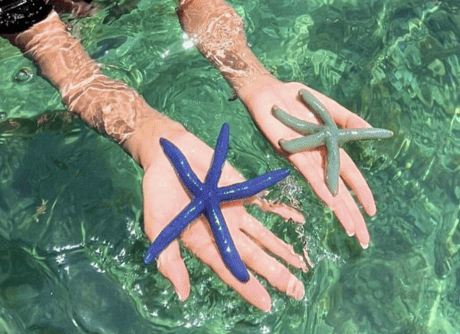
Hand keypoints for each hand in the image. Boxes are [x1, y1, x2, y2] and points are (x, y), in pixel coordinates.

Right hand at [140, 128, 306, 310]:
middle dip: (275, 275)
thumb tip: (183, 294)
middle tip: (297, 292)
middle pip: (253, 257)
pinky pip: (266, 205)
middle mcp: (223, 232)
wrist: (167, 155)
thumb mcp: (158, 227)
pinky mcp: (241, 192)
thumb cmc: (158, 192)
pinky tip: (299, 221)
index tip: (267, 304)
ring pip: (263, 236)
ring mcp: (235, 212)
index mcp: (204, 244)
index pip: (231, 270)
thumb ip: (170, 259)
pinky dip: (283, 212)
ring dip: (282, 251)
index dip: (248, 288)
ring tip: (301, 267)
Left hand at [239, 78, 380, 247]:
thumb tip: (373, 128)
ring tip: (351, 230)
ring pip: (327, 189)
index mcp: (329, 148)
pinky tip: (331, 202)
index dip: (361, 194)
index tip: (372, 213)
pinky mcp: (291, 152)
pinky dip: (322, 187)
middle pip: (340, 191)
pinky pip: (310, 173)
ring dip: (340, 210)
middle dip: (352, 215)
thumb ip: (348, 118)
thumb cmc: (296, 99)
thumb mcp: (328, 107)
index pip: (350, 176)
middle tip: (364, 239)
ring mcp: (306, 157)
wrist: (268, 92)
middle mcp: (319, 158)